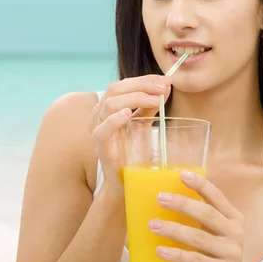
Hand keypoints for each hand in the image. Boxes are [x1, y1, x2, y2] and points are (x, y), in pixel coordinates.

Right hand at [90, 74, 171, 196]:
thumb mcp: (142, 124)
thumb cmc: (131, 152)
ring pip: (109, 104)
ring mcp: (97, 129)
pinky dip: (115, 119)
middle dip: (141, 85)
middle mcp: (99, 115)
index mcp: (108, 107)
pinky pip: (102, 130)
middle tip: (162, 88)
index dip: (144, 79)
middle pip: (115, 89)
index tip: (164, 79)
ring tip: (154, 101)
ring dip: (134, 98)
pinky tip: (129, 114)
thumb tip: (165, 86)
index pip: (123, 84)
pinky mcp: (100, 147)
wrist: (124, 181)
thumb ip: (150, 106)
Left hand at [149, 170, 245, 261]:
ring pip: (199, 237)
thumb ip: (199, 214)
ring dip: (174, 230)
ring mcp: (231, 252)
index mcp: (233, 217)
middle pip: (207, 214)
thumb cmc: (216, 250)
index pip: (217, 197)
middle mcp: (235, 233)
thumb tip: (166, 196)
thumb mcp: (213, 229)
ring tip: (154, 225)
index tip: (182, 174)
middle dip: (182, 204)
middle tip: (160, 198)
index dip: (200, 185)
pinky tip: (161, 250)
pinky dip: (177, 254)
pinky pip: (197, 260)